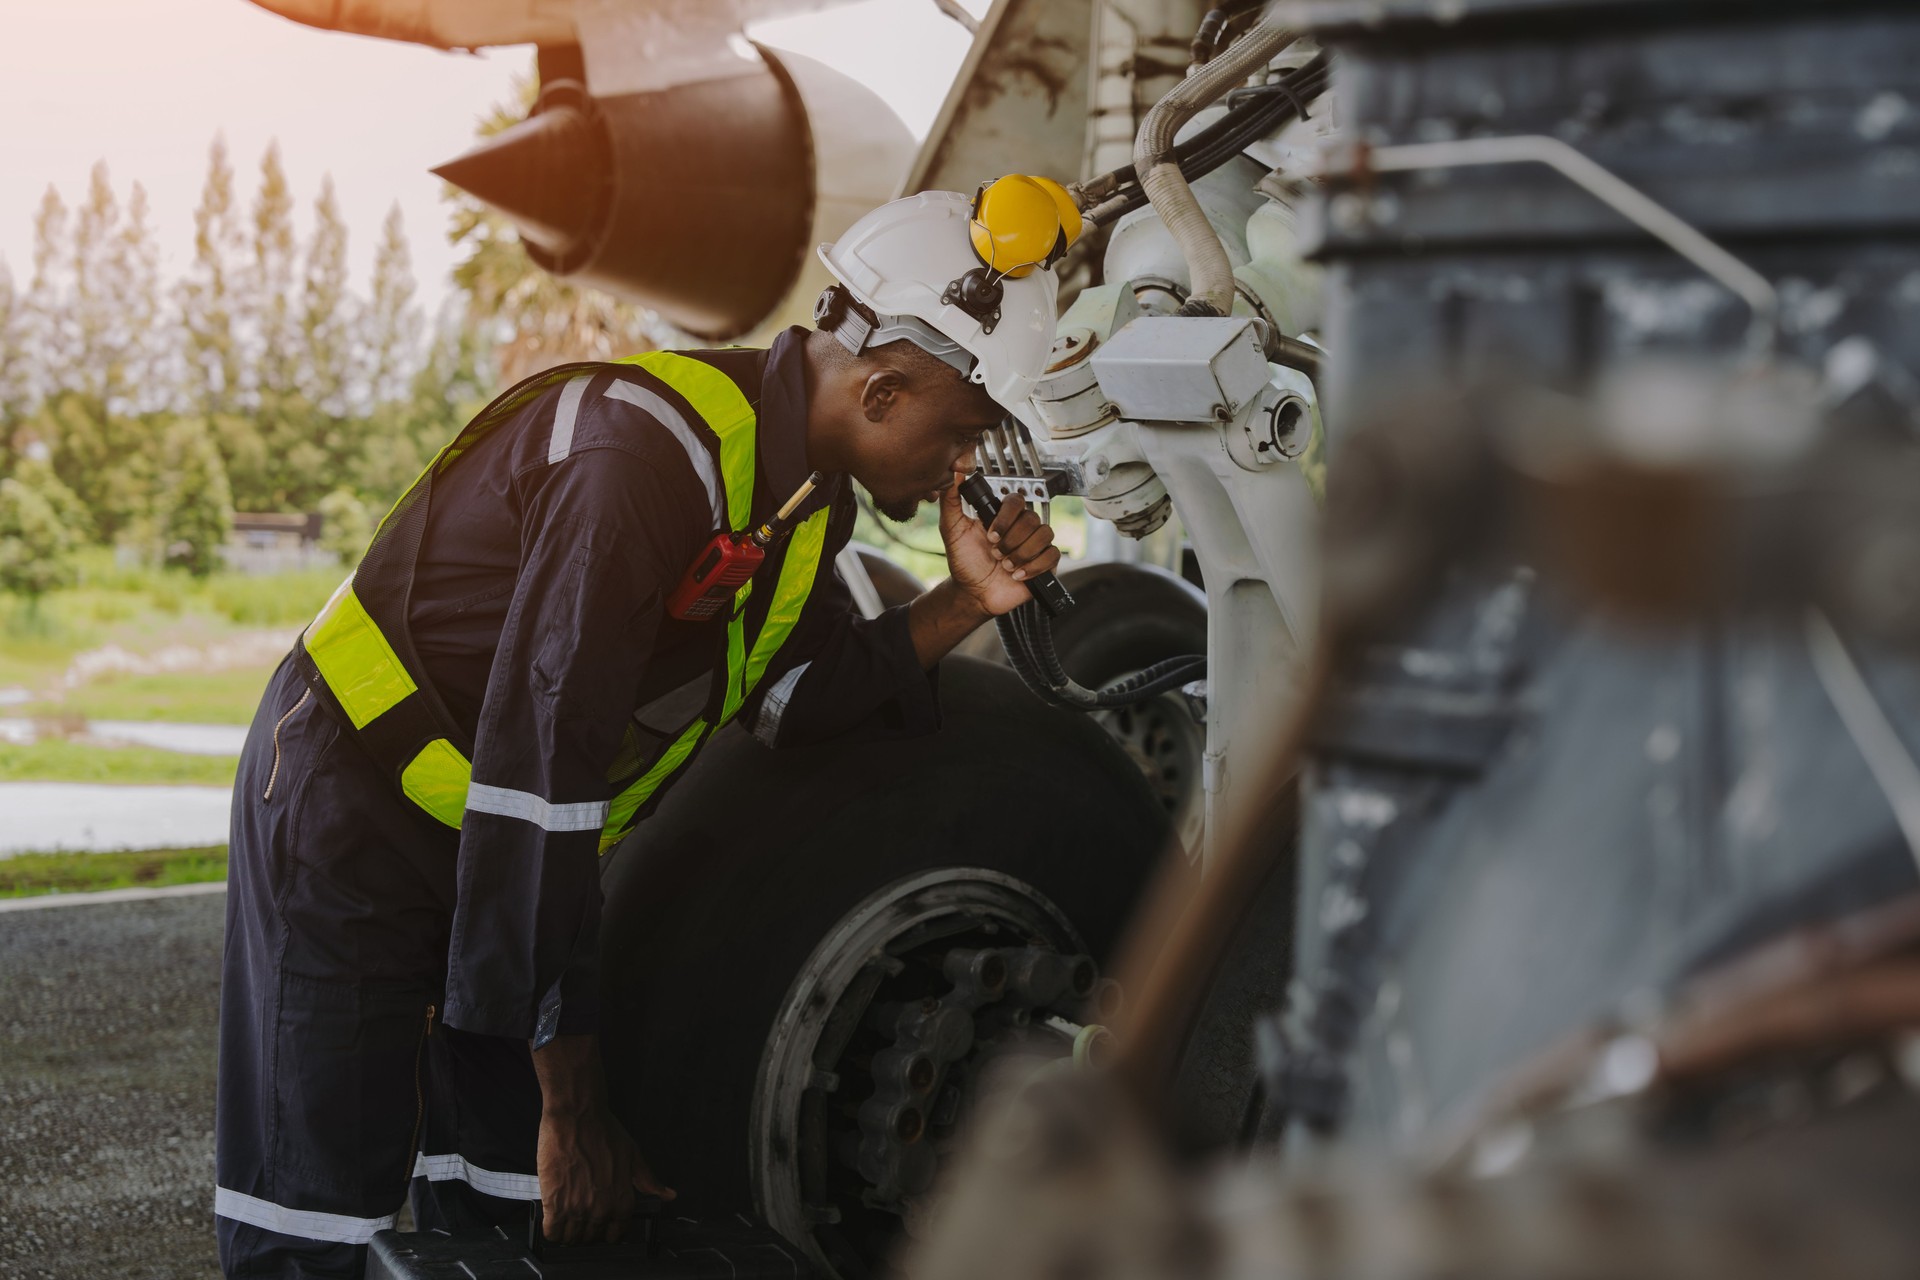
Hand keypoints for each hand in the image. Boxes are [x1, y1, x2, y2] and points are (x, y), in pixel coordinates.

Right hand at [531, 1033, 672, 1245]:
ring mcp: (577, 1209)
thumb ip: (648, 1180)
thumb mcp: (633, 1155)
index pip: (617, 1234)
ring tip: (566, 1220)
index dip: (609, 1231)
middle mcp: (601, 1210)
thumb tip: (669, 1195)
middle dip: (587, 1231)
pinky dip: (552, 1232)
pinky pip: (552, 1233)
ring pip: (572, 1238)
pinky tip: (553, 1222)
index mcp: (623, 1201)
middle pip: (592, 1238)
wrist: (576, 1117)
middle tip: (581, 1218)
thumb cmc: (605, 1132)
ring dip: (569, 1233)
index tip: (602, 1225)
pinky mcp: (554, 1204)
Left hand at [938, 472, 1060, 617]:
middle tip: (995, 553)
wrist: (972, 593)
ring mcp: (1034, 544)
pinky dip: (1034, 566)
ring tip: (1005, 565)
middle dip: (1011, 540)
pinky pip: (1052, 555)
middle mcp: (1021, 527)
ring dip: (1022, 553)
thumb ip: (951, 500)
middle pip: (1031, 519)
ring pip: (1044, 534)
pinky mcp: (1044, 563)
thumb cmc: (964, 562)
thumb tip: (956, 473)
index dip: (1006, 518)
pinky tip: (1017, 574)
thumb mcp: (952, 529)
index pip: (1016, 500)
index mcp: (1002, 516)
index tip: (990, 534)